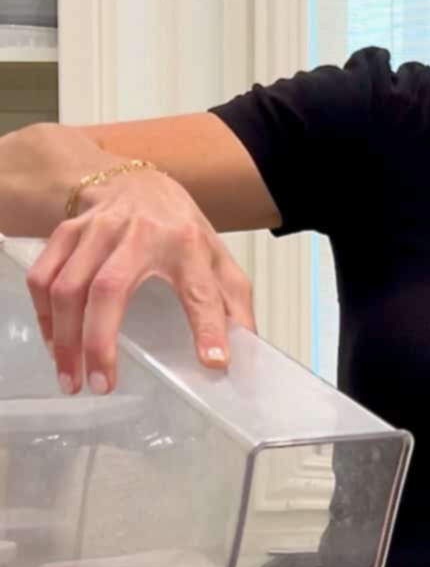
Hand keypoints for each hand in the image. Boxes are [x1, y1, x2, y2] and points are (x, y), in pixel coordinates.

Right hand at [26, 171, 254, 394]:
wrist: (135, 180)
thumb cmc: (178, 227)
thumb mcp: (216, 257)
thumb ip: (233, 302)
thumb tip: (248, 349)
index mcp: (188, 244)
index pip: (201, 289)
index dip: (208, 327)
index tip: (213, 362)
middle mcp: (140, 233)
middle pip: (110, 289)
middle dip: (100, 342)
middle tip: (102, 385)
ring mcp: (98, 230)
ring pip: (69, 286)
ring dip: (65, 338)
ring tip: (73, 378)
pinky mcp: (67, 232)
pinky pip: (44, 277)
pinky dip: (44, 315)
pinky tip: (55, 344)